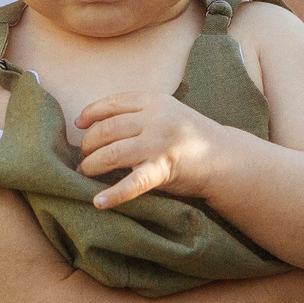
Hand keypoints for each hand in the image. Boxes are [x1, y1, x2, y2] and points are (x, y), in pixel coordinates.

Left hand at [73, 92, 229, 208]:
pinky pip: (132, 183)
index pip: (112, 103)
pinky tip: (98, 202)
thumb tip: (96, 124)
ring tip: (85, 173)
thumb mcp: (167, 113)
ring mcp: (159, 143)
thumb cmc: (191, 136)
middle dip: (88, 145)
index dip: (91, 113)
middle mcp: (155, 118)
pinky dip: (113, 194)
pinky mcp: (163, 168)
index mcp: (154, 100)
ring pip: (111, 153)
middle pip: (106, 130)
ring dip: (92, 166)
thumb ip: (139, 114)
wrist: (225, 158)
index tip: (78, 124)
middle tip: (82, 158)